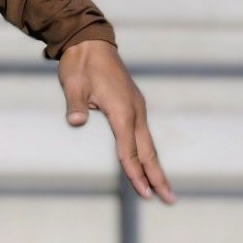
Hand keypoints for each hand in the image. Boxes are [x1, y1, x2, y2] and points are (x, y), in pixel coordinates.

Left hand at [59, 38, 173, 204]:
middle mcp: (135, 112)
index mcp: (122, 110)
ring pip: (148, 145)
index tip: (144, 194)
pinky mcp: (133, 106)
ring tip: (164, 189)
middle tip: (169, 200)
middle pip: (148, 151)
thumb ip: (75, 105)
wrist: (90, 42)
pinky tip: (147, 164)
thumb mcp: (73, 84)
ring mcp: (137, 109)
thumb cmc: (80, 65)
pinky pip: (143, 136)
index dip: (135, 173)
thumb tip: (75, 121)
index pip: (129, 150)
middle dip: (157, 177)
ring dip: (155, 168)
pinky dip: (147, 153)